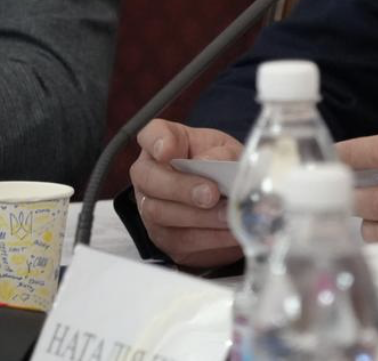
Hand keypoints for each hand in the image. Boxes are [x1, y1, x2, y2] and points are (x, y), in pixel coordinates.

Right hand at [128, 119, 244, 267]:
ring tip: (228, 215)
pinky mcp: (164, 238)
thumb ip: (221, 154)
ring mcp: (151, 208)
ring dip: (199, 217)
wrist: (228, 200)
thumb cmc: (221, 166)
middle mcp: (148, 176)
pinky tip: (229, 232)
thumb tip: (210, 164)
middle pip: (149, 179)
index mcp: (163, 145)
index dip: (156, 141)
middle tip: (211, 193)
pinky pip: (179, 241)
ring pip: (162, 214)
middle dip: (181, 188)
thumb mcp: (227, 151)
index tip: (168, 150)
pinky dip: (208, 238)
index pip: (150, 136)